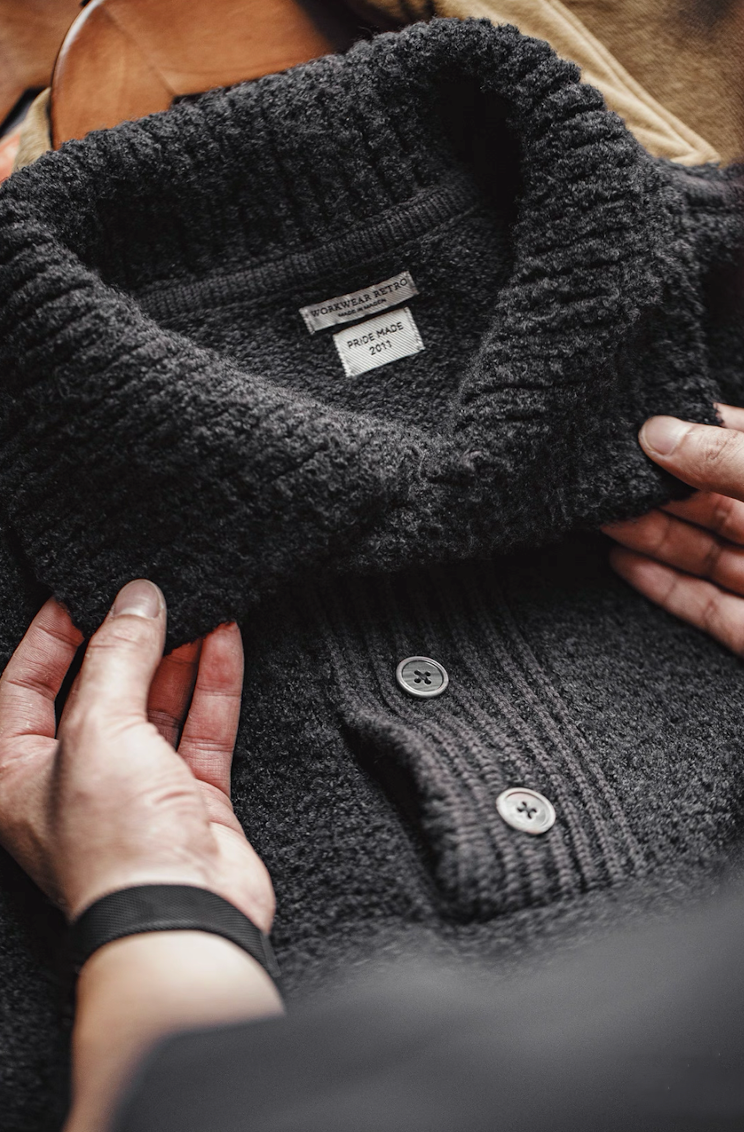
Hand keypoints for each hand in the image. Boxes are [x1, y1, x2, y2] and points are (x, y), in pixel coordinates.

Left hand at [0, 579, 273, 929]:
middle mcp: (74, 782)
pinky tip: (223, 642)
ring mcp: (137, 789)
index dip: (51, 636)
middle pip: (97, 691)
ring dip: (176, 656)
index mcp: (18, 774)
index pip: (23, 686)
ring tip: (194, 607)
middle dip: (125, 641)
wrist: (184, 916)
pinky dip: (214, 684)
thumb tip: (135, 603)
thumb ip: (117, 658)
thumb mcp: (98, 731)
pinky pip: (201, 727)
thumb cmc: (116, 847)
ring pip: (156, 706)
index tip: (81, 592)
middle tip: (148, 596)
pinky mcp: (191, 798)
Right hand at [603, 404, 743, 655]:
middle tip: (600, 473)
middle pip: (714, 502)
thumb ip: (727, 459)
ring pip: (702, 553)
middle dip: (657, 488)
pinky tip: (622, 562)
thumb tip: (656, 431)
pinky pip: (706, 608)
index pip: (741, 443)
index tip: (637, 419)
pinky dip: (663, 587)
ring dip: (649, 533)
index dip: (694, 430)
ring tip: (598, 513)